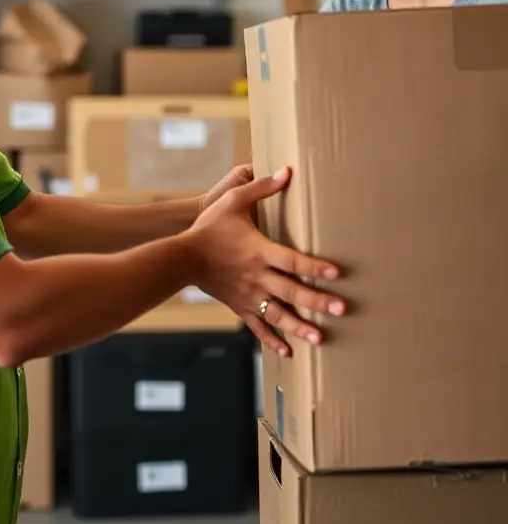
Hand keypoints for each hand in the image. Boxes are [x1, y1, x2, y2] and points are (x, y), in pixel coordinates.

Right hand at [187, 167, 344, 355]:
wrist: (182, 257)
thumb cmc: (209, 227)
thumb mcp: (234, 200)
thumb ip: (261, 187)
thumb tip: (286, 172)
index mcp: (259, 251)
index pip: (292, 261)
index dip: (314, 267)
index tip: (336, 273)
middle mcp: (257, 276)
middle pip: (291, 291)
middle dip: (317, 301)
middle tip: (341, 309)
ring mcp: (249, 295)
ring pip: (278, 314)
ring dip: (299, 326)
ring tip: (320, 337)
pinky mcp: (240, 306)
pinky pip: (258, 327)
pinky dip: (272, 340)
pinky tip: (288, 351)